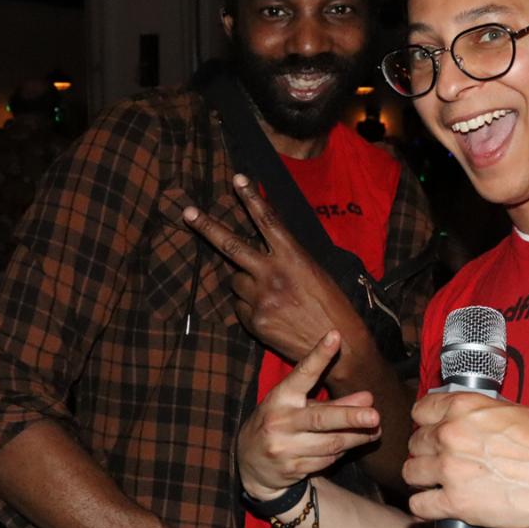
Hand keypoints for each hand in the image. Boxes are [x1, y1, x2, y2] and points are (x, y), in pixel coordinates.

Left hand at [182, 174, 366, 363]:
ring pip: (235, 280)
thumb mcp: (314, 272)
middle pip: (231, 245)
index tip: (237, 179)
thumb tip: (260, 247)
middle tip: (188, 212)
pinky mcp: (254, 320)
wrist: (341, 347)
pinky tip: (272, 315)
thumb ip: (286, 258)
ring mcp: (261, 298)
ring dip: (245, 283)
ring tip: (272, 296)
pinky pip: (240, 306)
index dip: (251, 198)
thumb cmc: (332, 306)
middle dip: (206, 226)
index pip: (267, 221)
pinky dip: (249, 307)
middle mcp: (273, 274)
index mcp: (293, 257)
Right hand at [238, 331, 380, 500]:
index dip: (319, 355)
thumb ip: (333, 401)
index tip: (335, 336)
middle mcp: (280, 421)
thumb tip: (368, 397)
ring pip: (331, 443)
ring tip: (375, 429)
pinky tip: (350, 444)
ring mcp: (285, 448)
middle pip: (320, 418)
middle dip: (350, 417)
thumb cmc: (280, 424)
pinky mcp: (292, 469)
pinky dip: (342, 451)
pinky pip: (327, 460)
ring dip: (357, 437)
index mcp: (280, 397)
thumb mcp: (297, 406)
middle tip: (375, 415)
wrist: (250, 463)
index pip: (302, 374)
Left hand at [403, 391, 528, 527]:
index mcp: (461, 408)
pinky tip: (436, 506)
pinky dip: (425, 508)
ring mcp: (449, 469)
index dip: (425, 423)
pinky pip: (419, 506)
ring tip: (436, 483)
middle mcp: (449, 435)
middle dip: (426, 452)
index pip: (420, 411)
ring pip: (410, 473)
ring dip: (421, 479)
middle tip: (441, 461)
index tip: (431, 431)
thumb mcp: (509, 410)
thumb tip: (466, 414)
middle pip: (415, 442)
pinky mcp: (455, 503)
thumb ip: (477, 412)